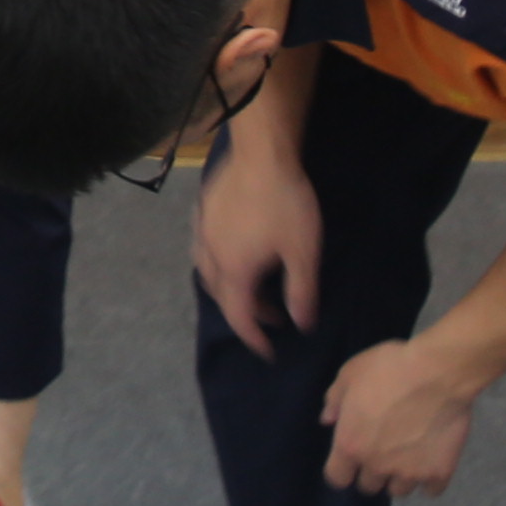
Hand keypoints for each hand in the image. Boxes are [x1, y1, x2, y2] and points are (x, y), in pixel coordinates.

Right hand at [192, 134, 324, 357]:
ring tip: (254, 286)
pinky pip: (203, 248)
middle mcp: (210, 256)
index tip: (268, 352)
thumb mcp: (303, 252)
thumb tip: (301, 325)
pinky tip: (233, 250)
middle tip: (274, 316)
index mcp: (234, 271)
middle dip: (247, 313)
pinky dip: (218, 262)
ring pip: (206, 273)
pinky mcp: (202, 211)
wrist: (261, 153)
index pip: (239, 318)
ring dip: (229, 289)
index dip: (254, 338)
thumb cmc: (286, 204)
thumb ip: (301, 292)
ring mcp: (202, 232)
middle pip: (222, 297)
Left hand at [321, 336, 482, 498]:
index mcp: (351, 445)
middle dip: (372, 471)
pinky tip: (431, 460)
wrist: (438, 372)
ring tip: (408, 455)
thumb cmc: (389, 368)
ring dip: (399, 476)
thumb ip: (335, 399)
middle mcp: (377, 466)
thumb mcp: (350, 373)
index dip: (342, 469)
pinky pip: (431, 490)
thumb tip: (328, 420)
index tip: (350, 457)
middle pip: (368, 486)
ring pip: (398, 491)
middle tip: (383, 449)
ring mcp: (410, 473)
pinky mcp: (439, 473)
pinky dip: (430, 479)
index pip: (337, 478)